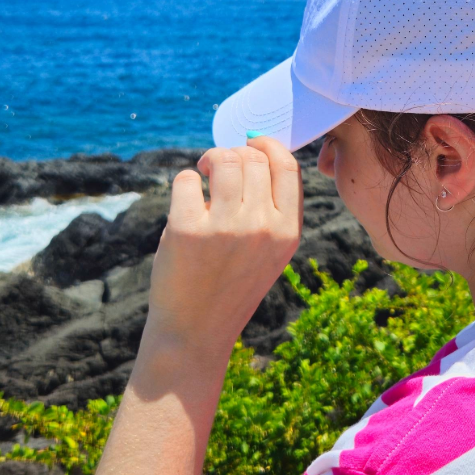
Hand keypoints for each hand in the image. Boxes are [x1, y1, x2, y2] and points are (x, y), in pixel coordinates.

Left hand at [144, 138, 302, 363]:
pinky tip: (185, 203)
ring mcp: (226, 227)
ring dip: (210, 160)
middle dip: (232, 154)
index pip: (288, 166)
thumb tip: (256, 151)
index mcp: (288, 231)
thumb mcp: (271, 252)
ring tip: (203, 177)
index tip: (251, 143)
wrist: (196, 332)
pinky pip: (187, 179)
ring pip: (223, 160)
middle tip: (217, 170)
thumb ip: (273, 208)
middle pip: (253, 158)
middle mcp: (263, 226)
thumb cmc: (231, 284)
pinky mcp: (188, 229)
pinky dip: (186, 183)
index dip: (268, 145)